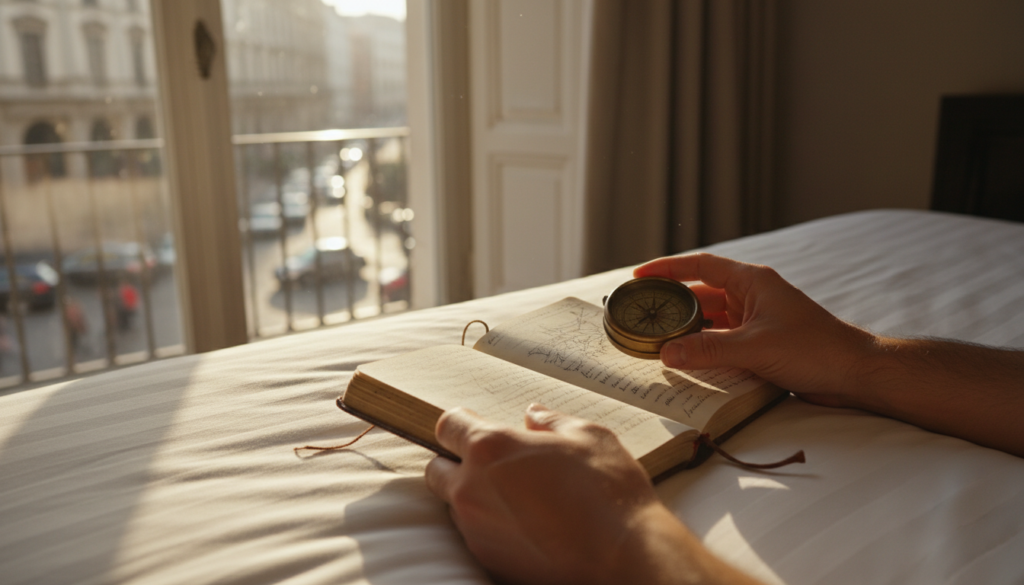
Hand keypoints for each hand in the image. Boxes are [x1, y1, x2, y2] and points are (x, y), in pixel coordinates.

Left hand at [425, 405, 766, 584]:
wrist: (623, 558)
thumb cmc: (609, 493)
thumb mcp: (588, 436)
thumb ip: (552, 421)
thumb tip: (534, 417)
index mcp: (490, 448)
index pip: (447, 426)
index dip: (461, 422)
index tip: (476, 425)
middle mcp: (472, 489)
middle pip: (436, 469)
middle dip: (457, 462)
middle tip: (495, 463)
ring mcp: (477, 529)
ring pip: (456, 505)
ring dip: (475, 496)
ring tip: (519, 497)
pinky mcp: (489, 559)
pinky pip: (476, 535)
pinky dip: (492, 526)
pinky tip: (528, 524)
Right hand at [634, 253, 876, 407]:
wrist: (854, 374)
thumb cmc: (814, 349)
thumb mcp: (754, 347)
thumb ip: (708, 350)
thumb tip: (666, 353)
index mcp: (751, 282)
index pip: (701, 266)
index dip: (668, 268)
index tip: (640, 276)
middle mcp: (751, 297)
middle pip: (701, 296)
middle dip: (672, 307)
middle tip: (642, 318)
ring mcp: (756, 321)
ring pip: (710, 322)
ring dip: (688, 332)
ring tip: (657, 343)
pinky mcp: (761, 344)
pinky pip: (723, 343)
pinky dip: (704, 351)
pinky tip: (687, 363)